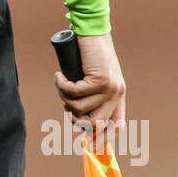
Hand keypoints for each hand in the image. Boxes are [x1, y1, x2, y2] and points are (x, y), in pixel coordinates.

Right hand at [54, 32, 125, 149]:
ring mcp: (111, 88)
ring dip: (65, 98)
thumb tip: (80, 122)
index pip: (116, 124)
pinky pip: (74, 93)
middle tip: (66, 103)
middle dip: (75, 118)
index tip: (88, 146)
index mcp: (118, 95)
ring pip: (80, 109)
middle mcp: (118, 93)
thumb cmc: (89, 53)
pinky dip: (62, 86)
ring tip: (62, 84)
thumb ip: (92, 96)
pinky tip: (59, 76)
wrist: (92, 30)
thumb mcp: (93, 78)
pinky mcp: (101, 80)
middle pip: (94, 123)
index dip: (103, 138)